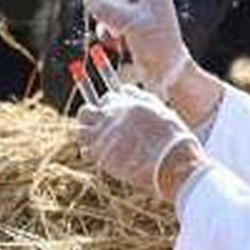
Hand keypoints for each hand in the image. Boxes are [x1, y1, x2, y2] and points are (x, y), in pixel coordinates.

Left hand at [77, 85, 204, 200]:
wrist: (170, 161)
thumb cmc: (170, 135)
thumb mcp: (159, 109)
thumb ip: (140, 97)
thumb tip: (124, 88)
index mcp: (124, 103)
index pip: (105, 98)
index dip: (108, 106)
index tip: (109, 112)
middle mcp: (109, 116)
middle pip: (85, 111)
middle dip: (88, 116)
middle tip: (95, 124)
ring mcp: (103, 136)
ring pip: (80, 131)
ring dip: (86, 134)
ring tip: (96, 140)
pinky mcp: (100, 155)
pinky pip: (85, 151)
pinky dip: (90, 152)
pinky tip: (101, 155)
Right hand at [85, 0, 191, 98]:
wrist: (169, 73)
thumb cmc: (158, 46)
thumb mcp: (131, 25)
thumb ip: (108, 11)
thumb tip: (90, 1)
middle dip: (108, 3)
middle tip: (106, 15)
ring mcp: (140, 14)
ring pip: (112, 6)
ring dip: (107, 20)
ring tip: (113, 35)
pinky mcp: (133, 29)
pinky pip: (113, 22)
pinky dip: (110, 32)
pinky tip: (116, 44)